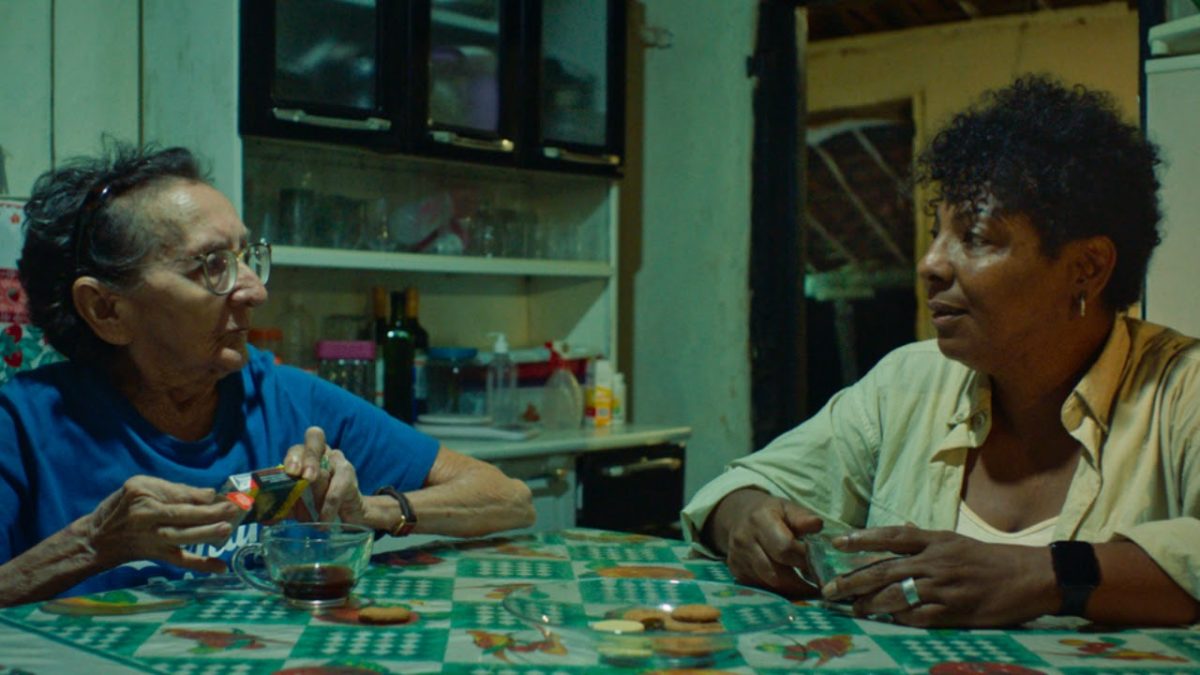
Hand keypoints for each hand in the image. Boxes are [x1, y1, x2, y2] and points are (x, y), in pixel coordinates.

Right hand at [83, 475, 242, 573]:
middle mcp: (147, 517)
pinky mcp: (156, 555)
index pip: (177, 494)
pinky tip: (221, 567)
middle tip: (234, 509)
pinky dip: (201, 565)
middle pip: (182, 515)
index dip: (201, 496)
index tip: (221, 495)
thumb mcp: (139, 487)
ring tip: (228, 528)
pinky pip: (180, 561)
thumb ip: (173, 489)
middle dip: (209, 512)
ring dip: (206, 533)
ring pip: (182, 537)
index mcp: (143, 494)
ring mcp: (152, 538)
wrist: (97, 539)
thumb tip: (209, 494)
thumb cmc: (122, 507)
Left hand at [282, 426, 366, 522]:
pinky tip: (323, 519)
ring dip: (317, 493)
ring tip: (312, 514)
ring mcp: (339, 462)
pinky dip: (328, 506)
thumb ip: (281, 505)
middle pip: (315, 441)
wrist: (345, 516)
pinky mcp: (350, 478)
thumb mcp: (296, 505)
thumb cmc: (316, 504)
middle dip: (309, 460)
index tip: (291, 473)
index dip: (294, 457)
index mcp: (304, 456)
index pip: (298, 448)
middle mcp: (322, 453)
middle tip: (306, 478)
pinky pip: (337, 489)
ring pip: (326, 468)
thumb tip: (263, 517)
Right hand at [713, 490, 824, 596]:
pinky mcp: (736, 572)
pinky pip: (761, 587)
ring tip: (807, 586)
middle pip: (776, 572)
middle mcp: (744, 540)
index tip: (818, 560)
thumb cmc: (771, 513)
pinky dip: (778, 589)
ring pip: (769, 583)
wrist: (738, 516)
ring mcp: (737, 558)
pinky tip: (790, 584)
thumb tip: (817, 525)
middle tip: (817, 581)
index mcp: (759, 520)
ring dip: (791, 588)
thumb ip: (802, 517)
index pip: (784, 547)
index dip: (803, 557)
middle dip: (800, 580)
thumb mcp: (787, 508)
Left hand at [822, 526, 1055, 626]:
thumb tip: (900, 526)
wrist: (1031, 576)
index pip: (892, 536)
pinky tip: (888, 621)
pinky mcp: (956, 611)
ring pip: (897, 594)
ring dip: (870, 603)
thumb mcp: (956, 540)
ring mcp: (945, 587)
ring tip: (852, 608)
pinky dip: (901, 619)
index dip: (862, 539)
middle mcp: (936, 561)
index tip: (837, 543)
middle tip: (829, 589)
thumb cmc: (991, 559)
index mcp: (936, 541)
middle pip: (884, 569)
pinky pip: (920, 617)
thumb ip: (925, 537)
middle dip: (852, 580)